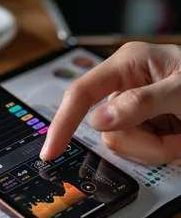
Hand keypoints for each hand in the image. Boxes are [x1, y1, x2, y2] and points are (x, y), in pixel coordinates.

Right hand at [40, 42, 180, 164]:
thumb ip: (141, 102)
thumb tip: (98, 121)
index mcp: (126, 65)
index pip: (81, 94)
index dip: (62, 122)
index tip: (50, 152)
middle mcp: (122, 86)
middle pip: (106, 129)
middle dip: (143, 141)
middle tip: (177, 134)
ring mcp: (129, 108)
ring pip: (121, 143)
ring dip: (156, 147)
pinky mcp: (138, 123)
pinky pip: (136, 148)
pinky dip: (160, 149)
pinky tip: (177, 135)